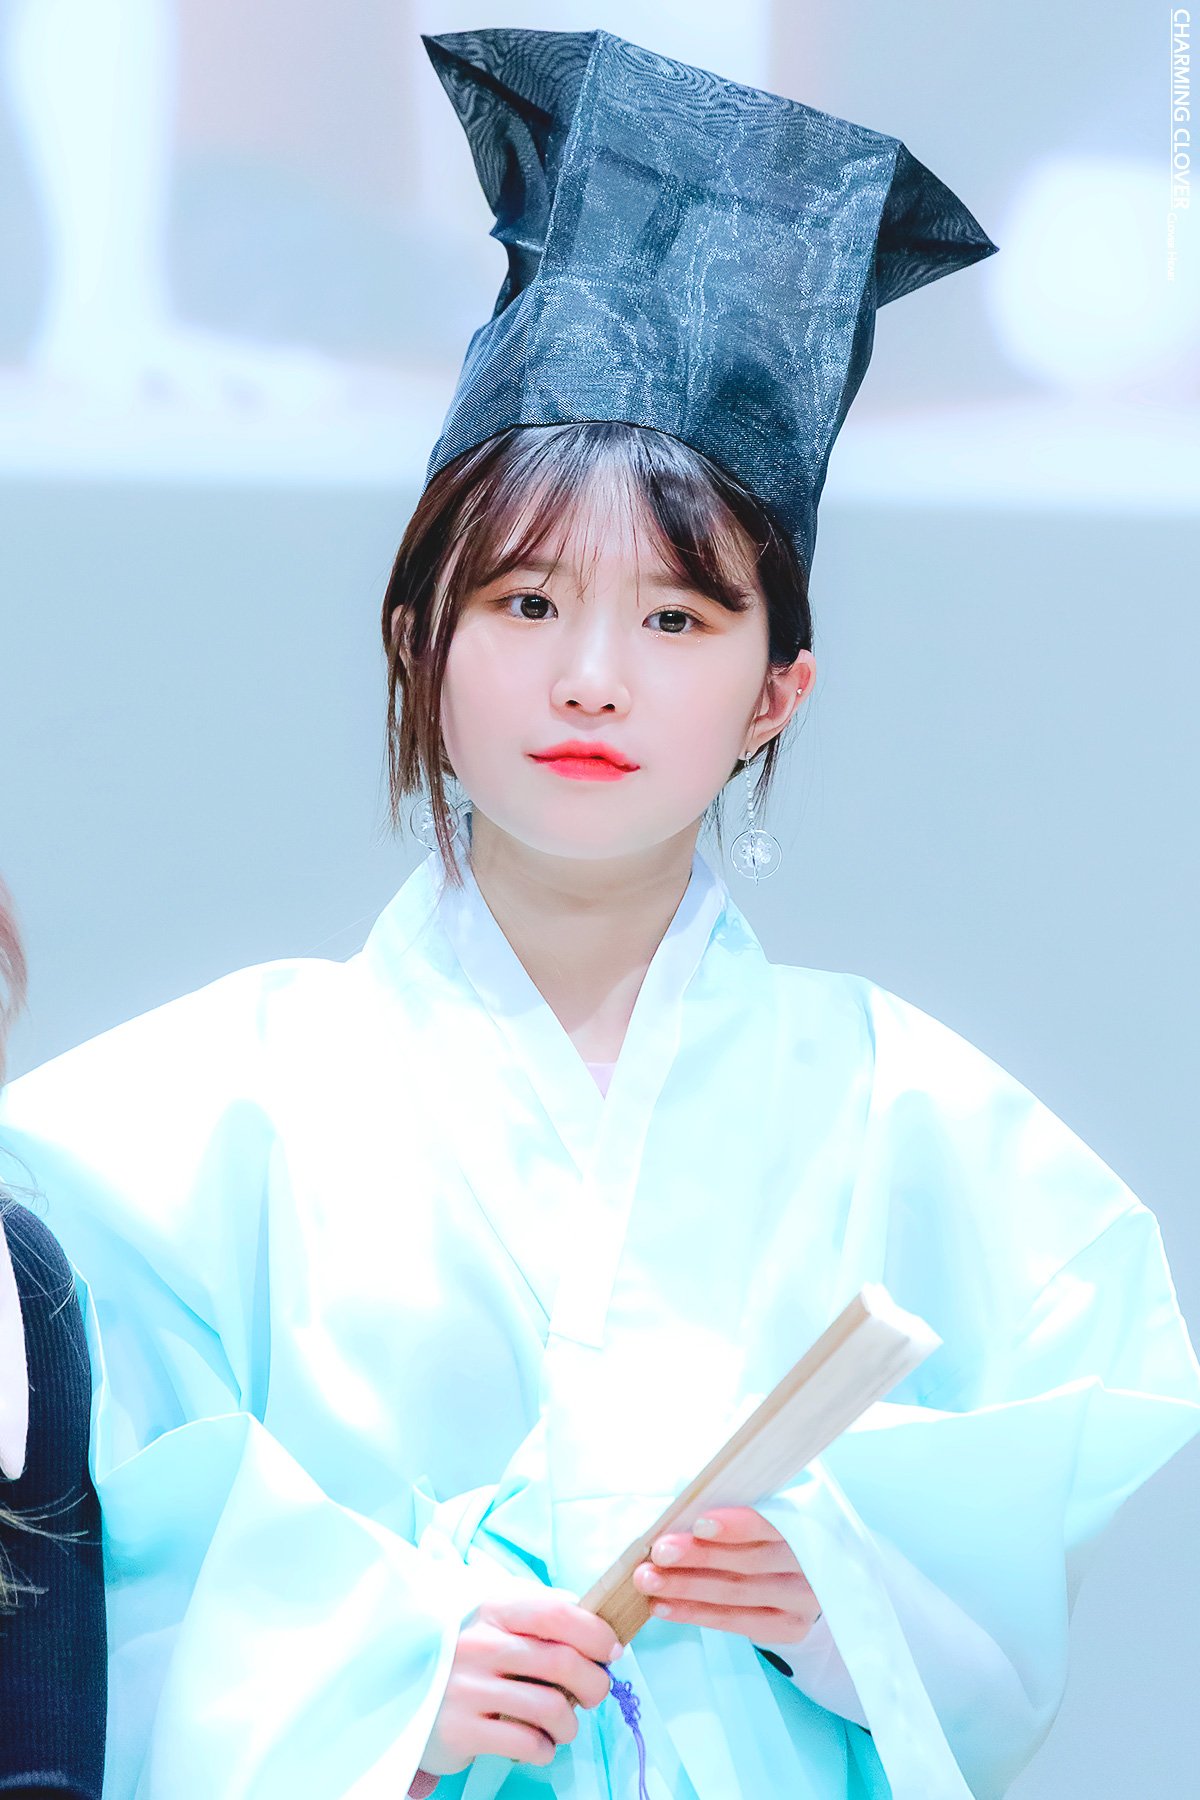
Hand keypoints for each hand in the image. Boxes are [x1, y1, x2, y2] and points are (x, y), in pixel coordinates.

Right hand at [418, 1587, 621, 1776]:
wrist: (399, 1693)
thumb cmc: (463, 1657)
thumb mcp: (492, 1622)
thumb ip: (536, 1614)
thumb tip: (590, 1615)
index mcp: (493, 1610)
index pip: (557, 1613)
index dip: (595, 1632)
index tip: (611, 1651)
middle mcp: (480, 1645)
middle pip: (563, 1662)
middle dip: (594, 1683)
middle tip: (594, 1694)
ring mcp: (468, 1689)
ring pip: (551, 1708)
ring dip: (570, 1724)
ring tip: (563, 1725)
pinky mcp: (461, 1731)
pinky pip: (527, 1743)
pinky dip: (545, 1749)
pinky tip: (538, 1743)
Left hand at [632, 1505, 820, 1642]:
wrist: (813, 1577)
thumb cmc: (775, 1533)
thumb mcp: (769, 1510)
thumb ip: (736, 1506)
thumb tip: (684, 1499)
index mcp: (806, 1525)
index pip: (769, 1526)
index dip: (735, 1526)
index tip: (697, 1523)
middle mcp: (809, 1567)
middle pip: (747, 1563)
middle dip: (698, 1557)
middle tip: (658, 1552)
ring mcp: (799, 1602)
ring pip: (735, 1595)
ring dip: (686, 1588)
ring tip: (648, 1580)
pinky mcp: (786, 1629)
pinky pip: (733, 1622)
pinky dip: (694, 1613)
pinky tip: (663, 1606)